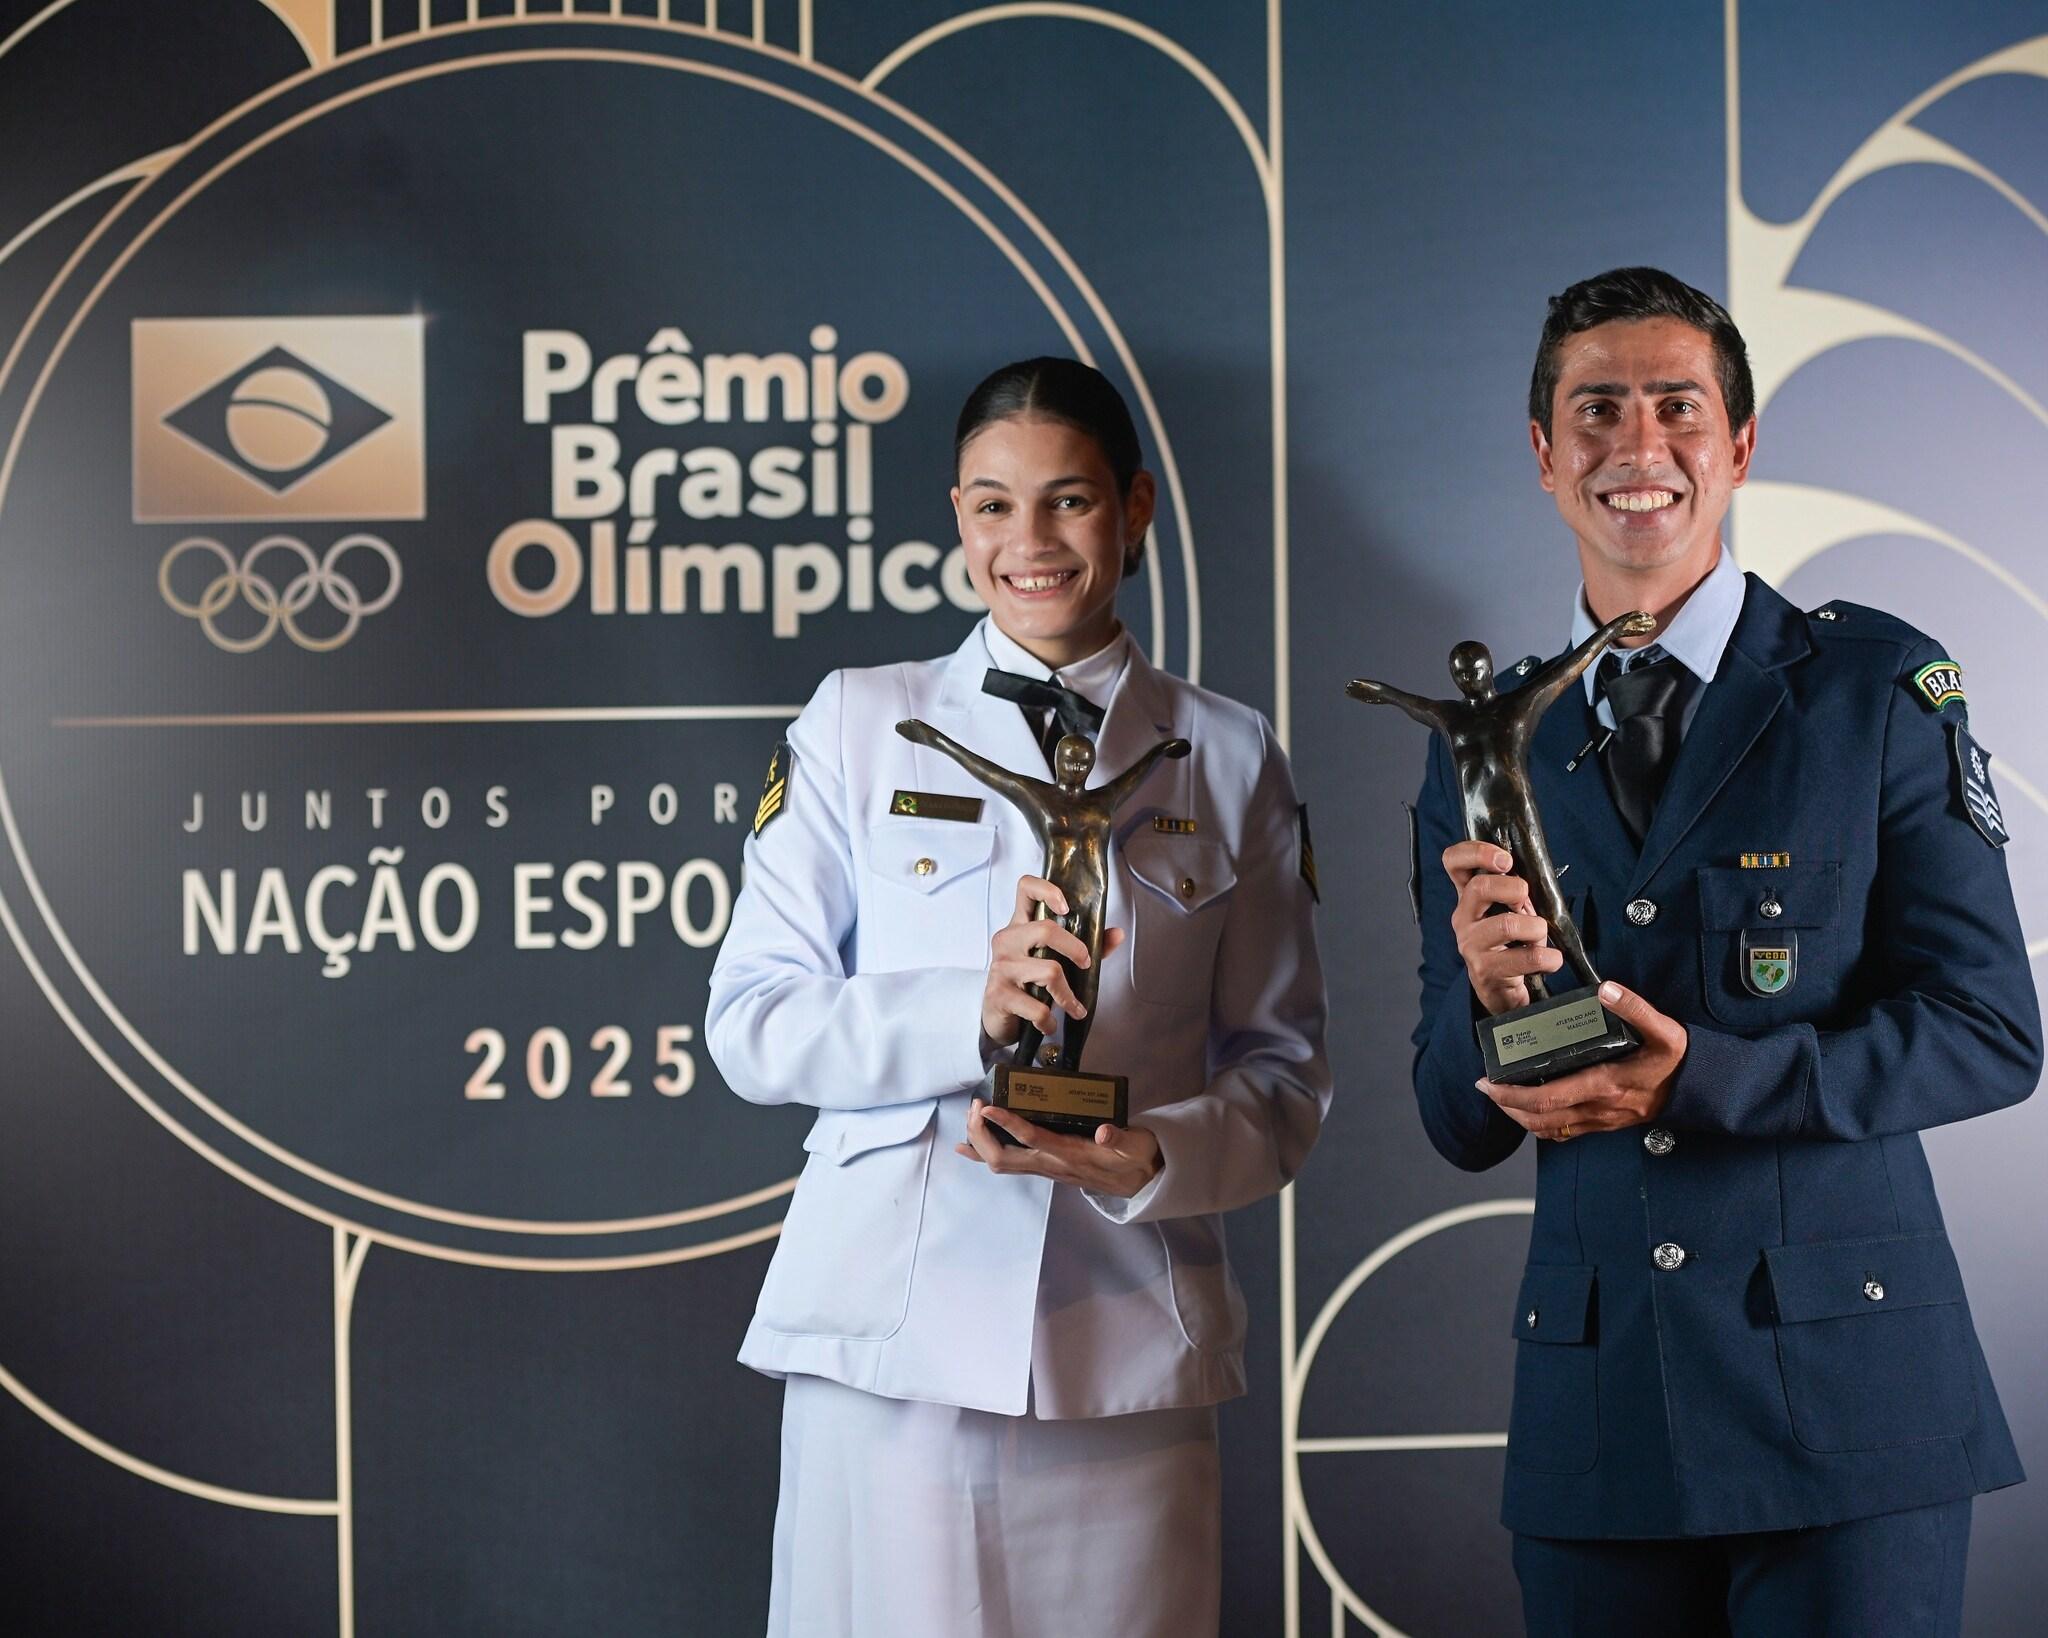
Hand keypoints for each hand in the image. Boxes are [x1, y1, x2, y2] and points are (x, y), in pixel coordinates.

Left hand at [955, 1097, 1163, 1196]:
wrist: (1141, 1183)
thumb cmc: (1136, 1158)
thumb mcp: (1136, 1146)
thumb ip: (1121, 1138)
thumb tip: (1104, 1131)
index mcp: (1072, 1155)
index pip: (1033, 1139)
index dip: (1008, 1123)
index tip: (988, 1107)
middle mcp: (1052, 1166)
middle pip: (1004, 1157)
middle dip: (982, 1134)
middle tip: (975, 1106)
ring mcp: (1046, 1169)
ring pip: (1002, 1163)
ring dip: (980, 1142)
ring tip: (970, 1117)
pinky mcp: (1044, 1168)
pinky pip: (1008, 1164)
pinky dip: (984, 1155)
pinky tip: (967, 1147)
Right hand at [980, 875, 1123, 1045]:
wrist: (996, 1017)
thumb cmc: (1027, 982)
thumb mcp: (1053, 959)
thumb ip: (1086, 945)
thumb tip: (1117, 934)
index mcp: (1020, 925)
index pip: (1025, 889)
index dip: (1047, 890)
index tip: (1066, 907)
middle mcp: (1008, 940)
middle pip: (1045, 930)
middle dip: (1075, 949)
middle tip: (1085, 964)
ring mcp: (1001, 967)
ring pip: (1048, 971)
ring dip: (1068, 996)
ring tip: (1074, 1007)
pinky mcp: (998, 994)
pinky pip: (1037, 1006)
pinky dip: (1050, 1020)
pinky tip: (1049, 1023)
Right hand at [1442, 840, 1562, 1013]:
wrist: (1501, 990)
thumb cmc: (1511, 943)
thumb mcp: (1511, 911)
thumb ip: (1515, 892)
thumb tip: (1535, 877)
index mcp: (1468, 897)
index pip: (1453, 862)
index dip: (1476, 852)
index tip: (1505, 860)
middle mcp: (1463, 918)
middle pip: (1480, 887)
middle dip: (1515, 888)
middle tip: (1527, 901)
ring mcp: (1470, 945)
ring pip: (1506, 924)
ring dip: (1536, 928)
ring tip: (1540, 936)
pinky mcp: (1485, 970)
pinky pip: (1525, 957)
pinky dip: (1548, 957)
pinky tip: (1551, 960)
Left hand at [1474, 982, 1685, 1138]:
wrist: (1703, 1089)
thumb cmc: (1681, 1060)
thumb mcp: (1664, 1029)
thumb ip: (1635, 1007)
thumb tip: (1605, 989)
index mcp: (1604, 1084)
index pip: (1546, 1098)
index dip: (1512, 1094)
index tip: (1489, 1081)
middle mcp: (1599, 1108)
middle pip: (1539, 1119)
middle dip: (1507, 1106)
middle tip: (1487, 1087)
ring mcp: (1602, 1120)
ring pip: (1550, 1130)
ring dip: (1521, 1117)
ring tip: (1503, 1097)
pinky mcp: (1606, 1123)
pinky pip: (1567, 1133)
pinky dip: (1543, 1126)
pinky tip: (1535, 1111)